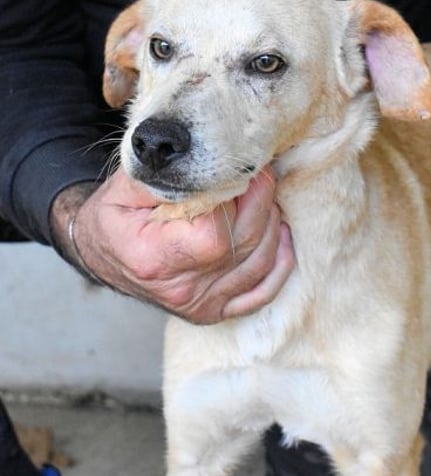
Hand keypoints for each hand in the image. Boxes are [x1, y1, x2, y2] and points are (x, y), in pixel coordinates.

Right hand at [51, 167, 293, 323]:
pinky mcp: (215, 310)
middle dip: (261, 202)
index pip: (215, 233)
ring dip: (272, 224)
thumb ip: (168, 177)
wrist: (103, 254)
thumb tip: (211, 165)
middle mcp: (181, 290)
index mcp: (154, 258)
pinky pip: (261, 292)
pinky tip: (282, 235)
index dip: (235, 198)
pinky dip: (280, 264)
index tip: (238, 169)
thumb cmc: (116, 216)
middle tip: (261, 173)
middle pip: (244, 245)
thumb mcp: (126, 187)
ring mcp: (201, 305)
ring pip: (260, 264)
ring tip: (266, 195)